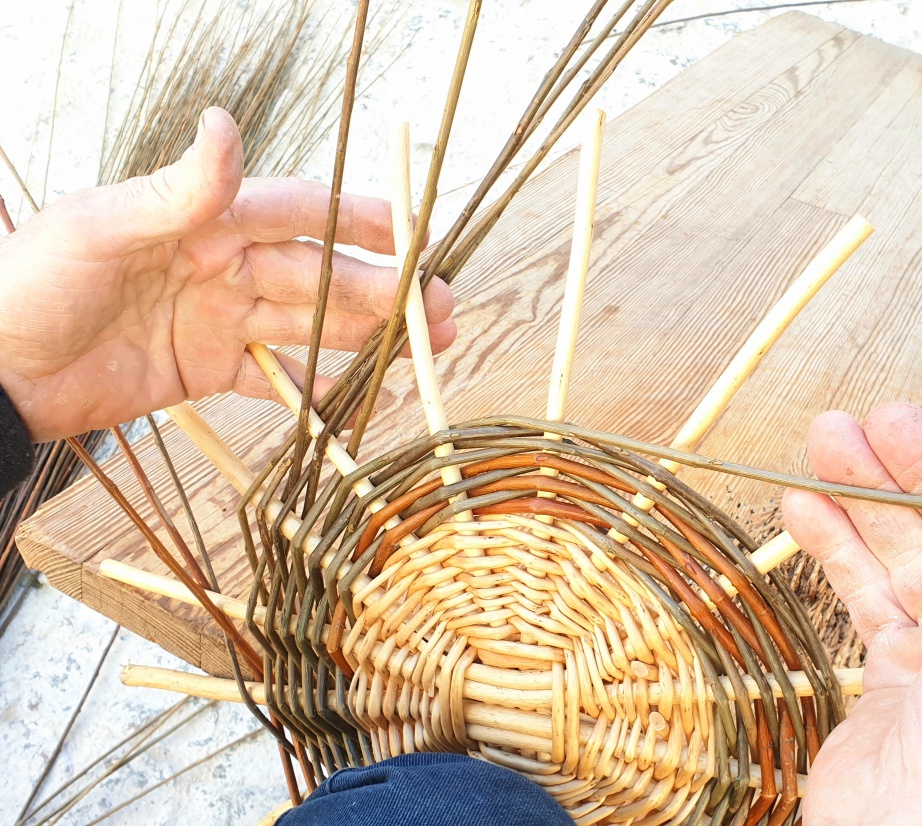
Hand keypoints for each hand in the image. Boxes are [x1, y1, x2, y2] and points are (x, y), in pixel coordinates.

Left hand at [0, 107, 455, 441]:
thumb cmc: (29, 285)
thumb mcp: (99, 229)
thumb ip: (176, 192)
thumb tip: (224, 124)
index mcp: (205, 221)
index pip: (298, 213)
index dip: (360, 220)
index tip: (415, 232)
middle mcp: (223, 266)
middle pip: (320, 275)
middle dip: (384, 290)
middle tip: (442, 308)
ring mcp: (220, 320)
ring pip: (311, 325)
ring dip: (368, 335)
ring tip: (424, 347)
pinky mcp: (208, 370)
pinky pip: (275, 379)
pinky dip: (316, 389)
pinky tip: (357, 397)